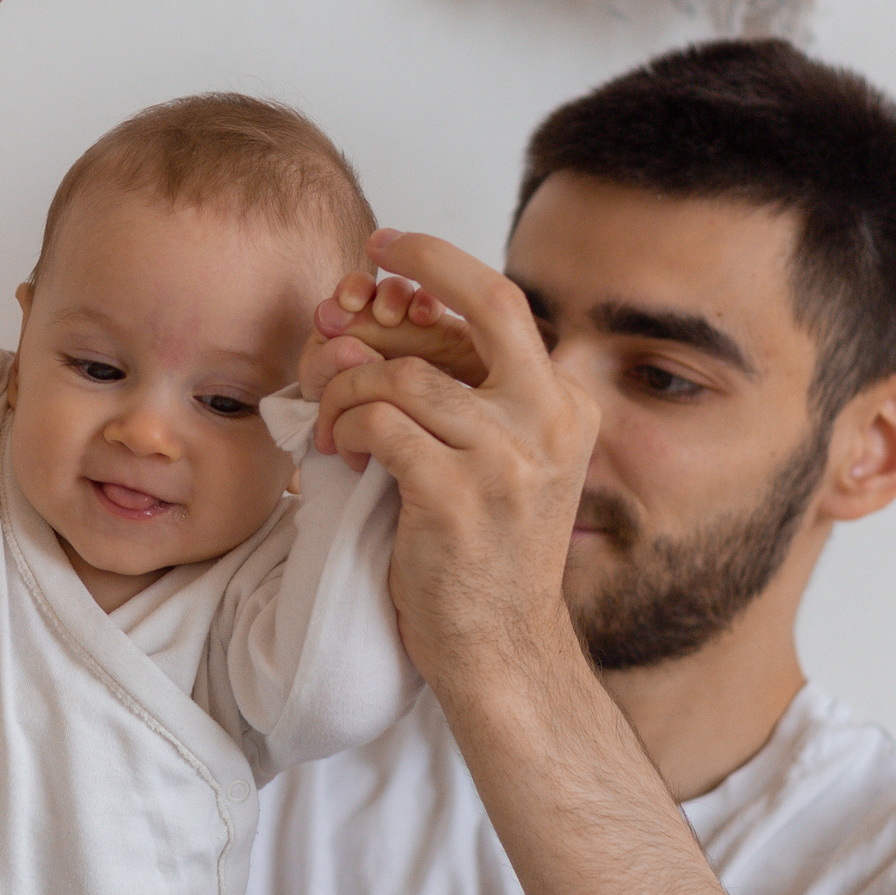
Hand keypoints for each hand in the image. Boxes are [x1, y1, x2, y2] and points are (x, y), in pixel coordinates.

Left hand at [313, 230, 596, 689]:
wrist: (499, 647)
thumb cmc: (482, 555)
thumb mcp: (501, 462)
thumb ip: (467, 397)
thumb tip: (380, 326)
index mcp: (565, 403)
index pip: (502, 306)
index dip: (440, 265)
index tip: (390, 247)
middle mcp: (550, 420)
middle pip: (488, 304)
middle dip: (419, 266)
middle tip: (353, 279)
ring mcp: (509, 458)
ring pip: (406, 376)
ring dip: (348, 389)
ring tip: (331, 422)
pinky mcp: (458, 497)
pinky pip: (381, 427)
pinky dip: (346, 430)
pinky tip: (339, 453)